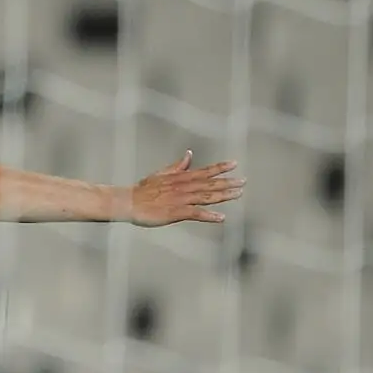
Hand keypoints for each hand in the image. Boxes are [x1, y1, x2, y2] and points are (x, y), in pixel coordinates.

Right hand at [129, 152, 243, 226]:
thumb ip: (177, 166)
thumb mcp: (161, 174)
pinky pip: (196, 214)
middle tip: (244, 182)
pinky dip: (209, 216)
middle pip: (210, 184)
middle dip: (228, 182)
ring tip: (238, 194)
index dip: (220, 167)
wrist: (129, 202)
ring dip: (223, 195)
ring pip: (206, 196)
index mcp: (180, 178)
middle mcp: (184, 187)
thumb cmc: (143, 190)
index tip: (234, 164)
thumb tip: (189, 155)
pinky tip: (221, 218)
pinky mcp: (176, 212)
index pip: (204, 171)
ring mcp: (181, 200)